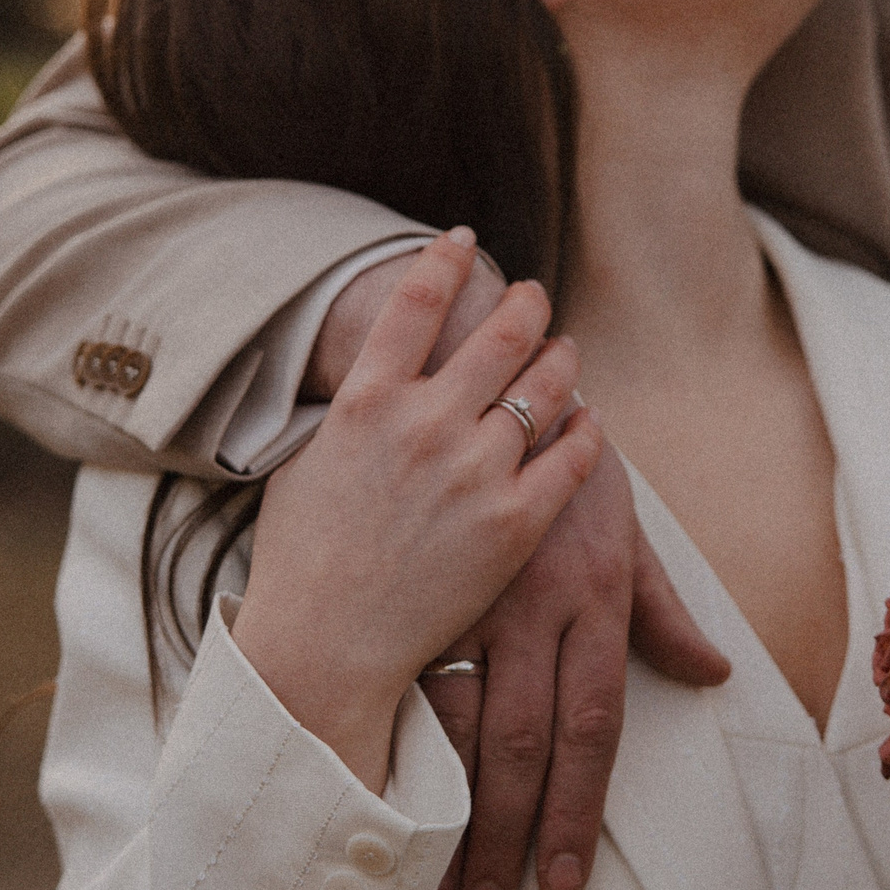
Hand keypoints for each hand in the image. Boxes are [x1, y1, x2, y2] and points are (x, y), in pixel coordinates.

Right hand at [233, 230, 602, 790]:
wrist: (322, 648)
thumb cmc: (302, 561)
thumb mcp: (308, 462)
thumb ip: (352, 412)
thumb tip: (374, 379)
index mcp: (365, 402)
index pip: (417, 302)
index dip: (446, 261)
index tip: (463, 241)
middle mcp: (424, 424)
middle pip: (498, 333)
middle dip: (524, 304)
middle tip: (533, 297)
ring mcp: (473, 473)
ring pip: (543, 384)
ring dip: (560, 357)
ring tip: (563, 351)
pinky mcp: (515, 524)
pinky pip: (573, 455)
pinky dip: (585, 429)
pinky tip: (586, 421)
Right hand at [418, 443, 732, 889]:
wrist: (492, 376)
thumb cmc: (569, 464)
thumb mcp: (627, 533)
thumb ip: (663, 611)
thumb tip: (713, 674)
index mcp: (598, 597)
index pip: (595, 726)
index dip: (581, 811)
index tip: (566, 882)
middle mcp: (538, 604)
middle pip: (530, 743)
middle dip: (514, 836)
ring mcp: (473, 595)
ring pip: (465, 725)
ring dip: (454, 812)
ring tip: (442, 884)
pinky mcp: (421, 583)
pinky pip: (411, 680)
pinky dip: (404, 747)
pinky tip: (391, 801)